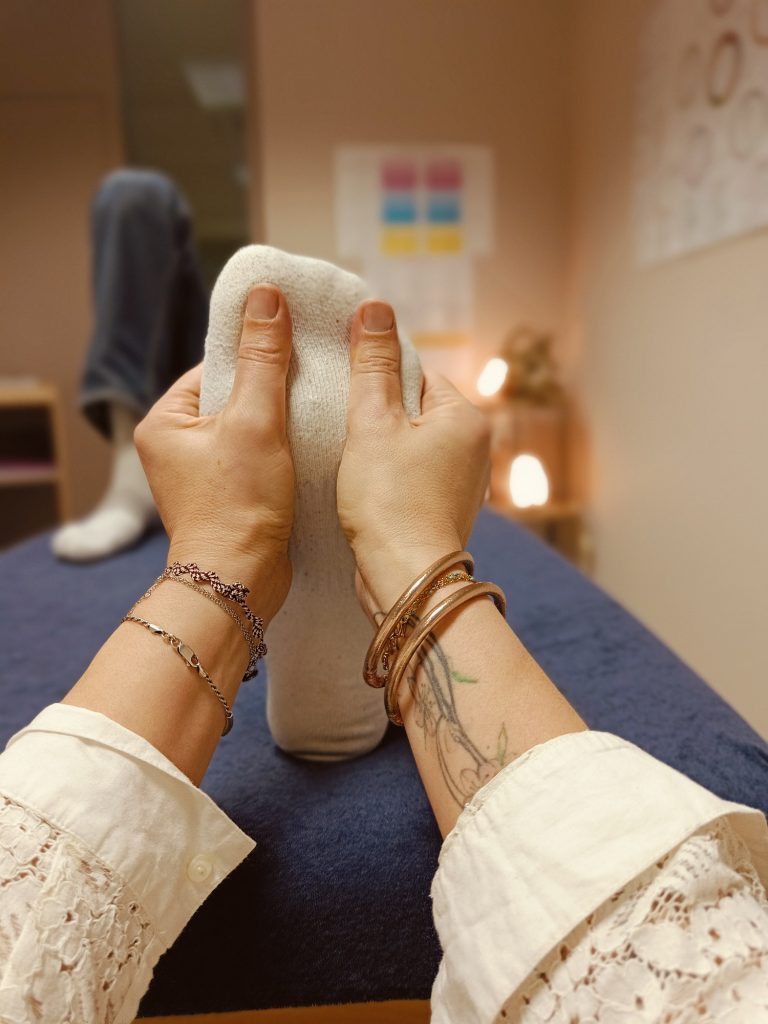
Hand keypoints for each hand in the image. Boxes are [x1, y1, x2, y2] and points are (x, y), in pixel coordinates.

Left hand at [134, 284, 293, 623]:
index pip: (214, 367)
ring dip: (281, 420)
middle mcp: (176, 447)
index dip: (257, 355)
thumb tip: (267, 297)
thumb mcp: (255, 421)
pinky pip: (257, 456)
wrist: (241, 582)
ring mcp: (201, 474)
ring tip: (316, 411)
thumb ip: (263, 358)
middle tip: (312, 380)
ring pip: (249, 427)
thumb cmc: (238, 506)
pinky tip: (310, 444)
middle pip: (233, 397)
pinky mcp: (228, 496)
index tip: (297, 347)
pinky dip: (282, 448)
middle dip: (272, 389)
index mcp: (165, 422)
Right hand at [337, 300, 490, 614]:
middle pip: (413, 409)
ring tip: (353, 463)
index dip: (376, 380)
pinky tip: (365, 489)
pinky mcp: (444, 509)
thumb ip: (372, 365)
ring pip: (410, 445)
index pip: (416, 372)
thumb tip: (374, 308)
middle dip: (377, 416)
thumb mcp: (372, 424)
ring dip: (379, 449)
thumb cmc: (389, 502)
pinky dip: (388, 477)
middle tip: (345, 432)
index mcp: (465, 417)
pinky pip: (412, 475)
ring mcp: (462, 481)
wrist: (405, 579)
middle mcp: (474, 447)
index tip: (345, 396)